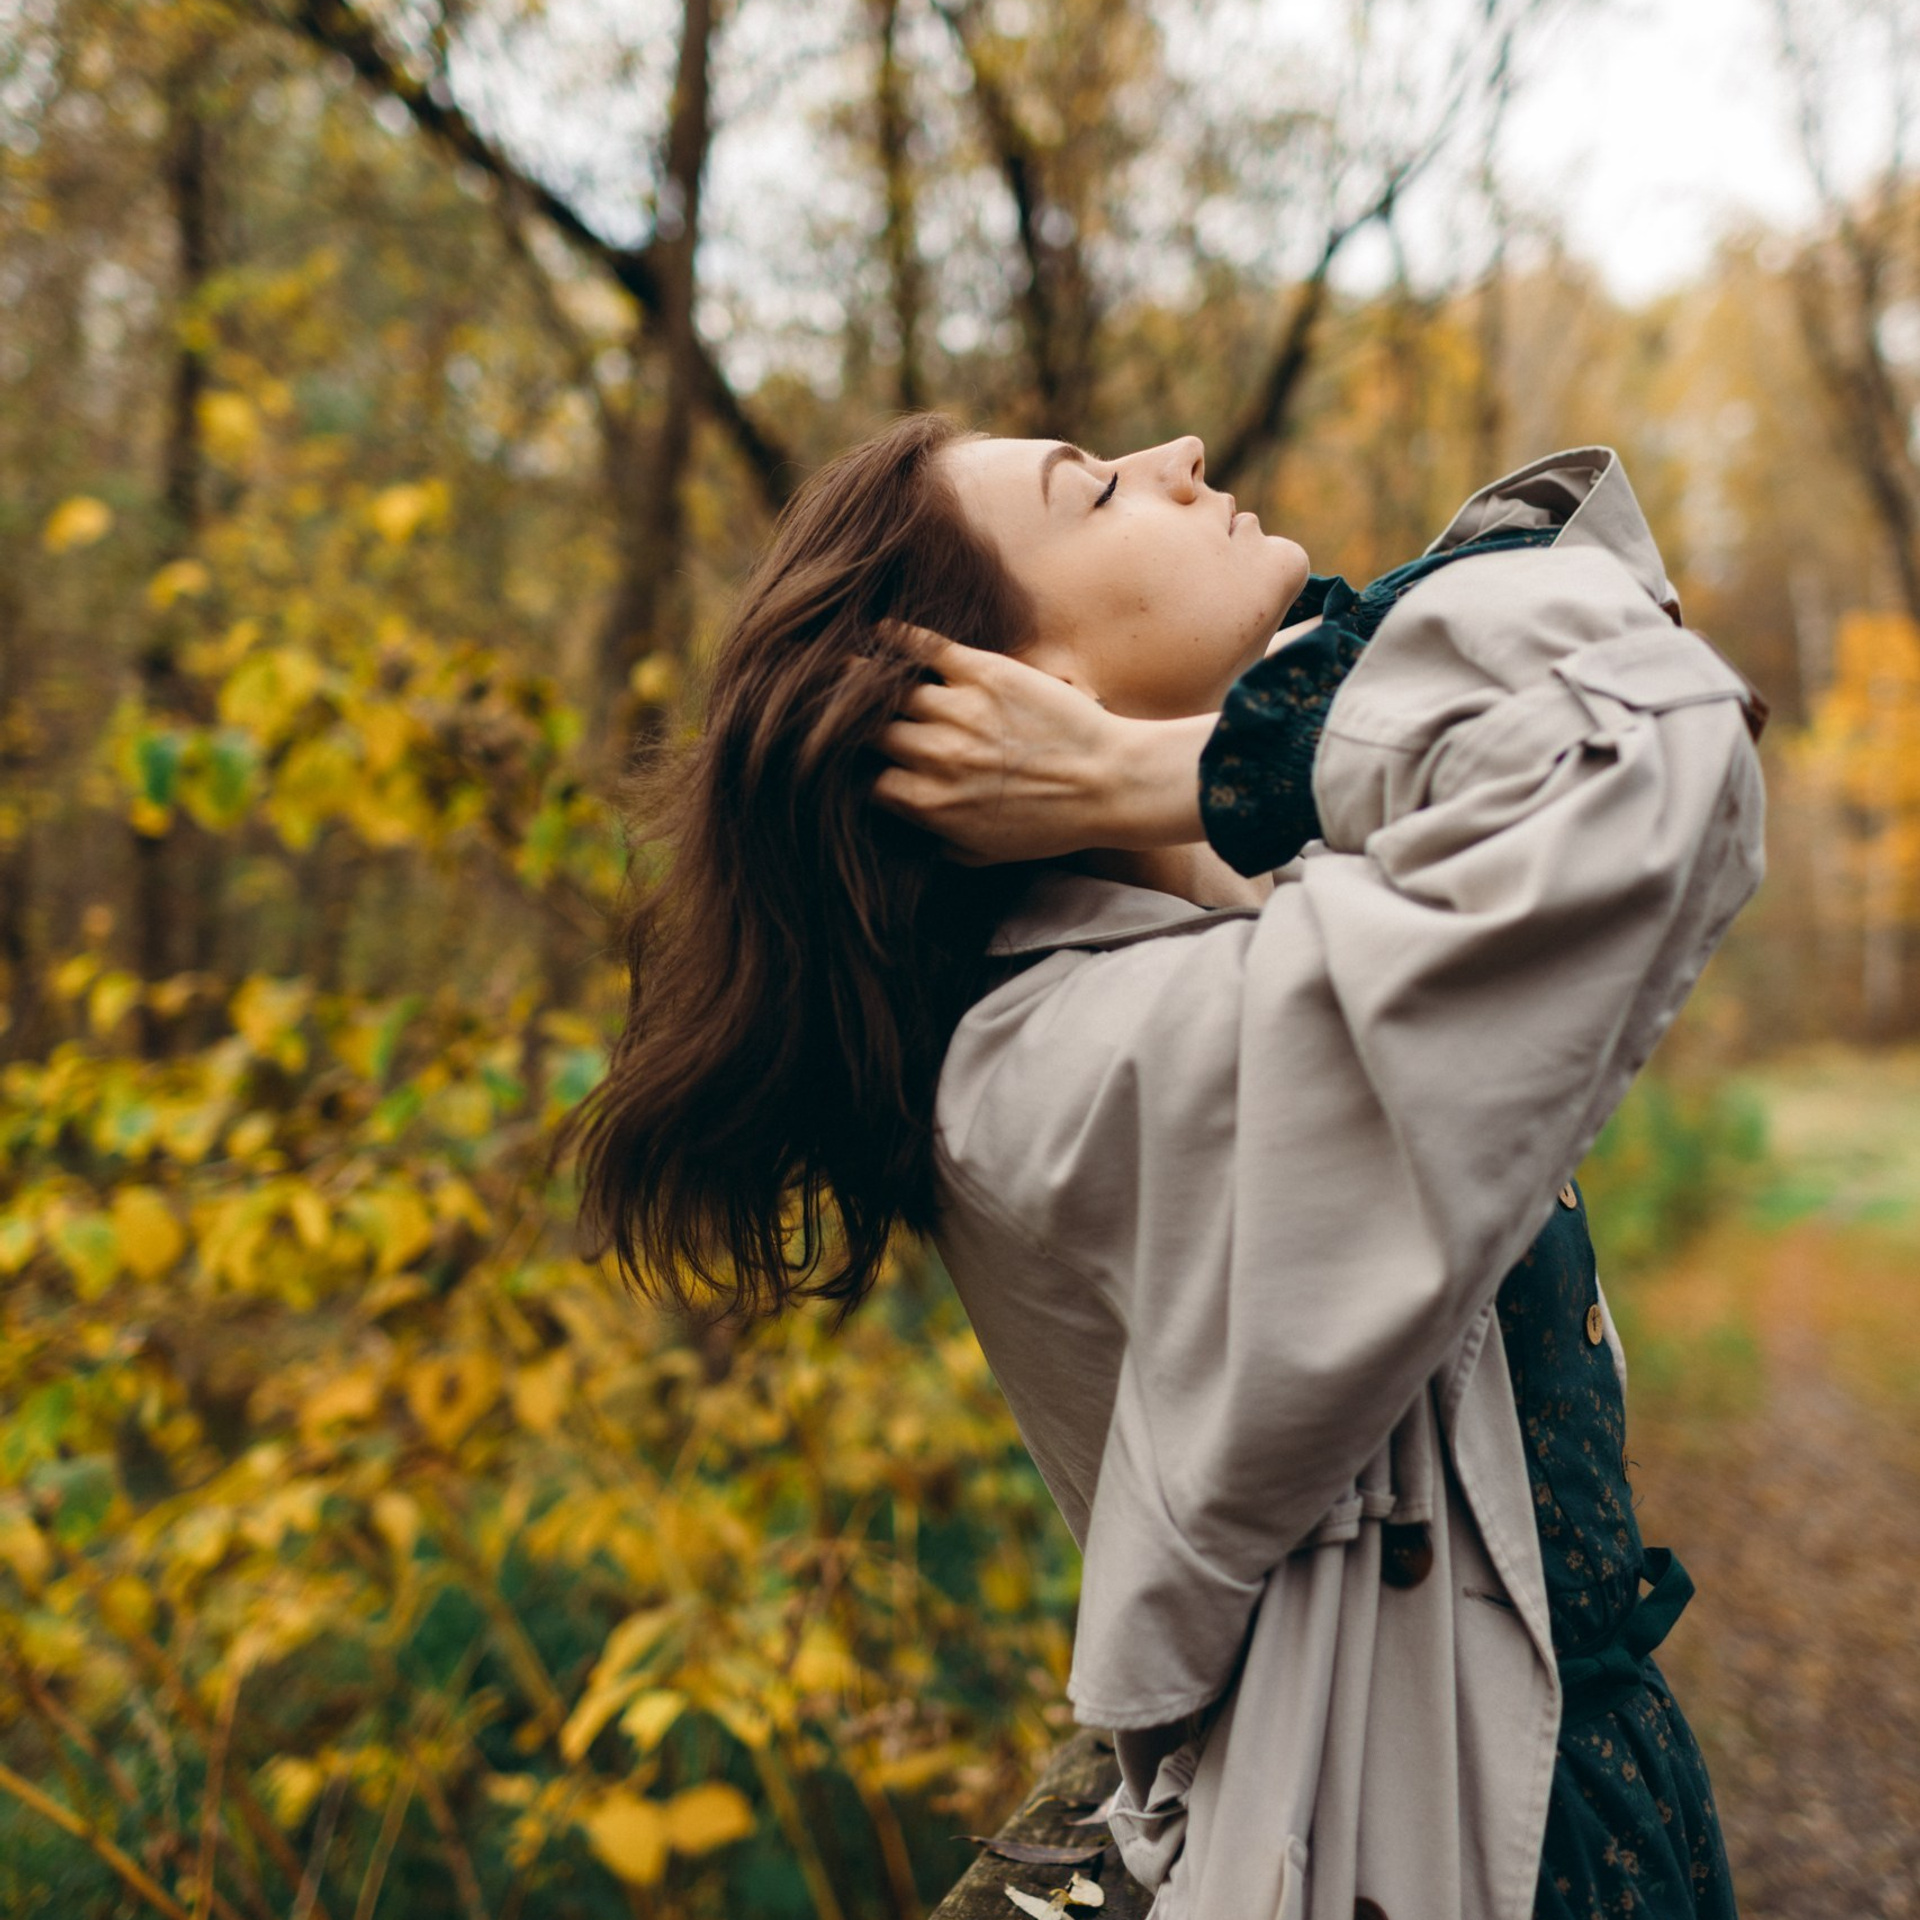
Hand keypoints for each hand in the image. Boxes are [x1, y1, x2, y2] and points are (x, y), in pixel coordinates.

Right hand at [871, 633, 1209, 863]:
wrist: (1113, 784)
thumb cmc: (1054, 825)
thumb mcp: (988, 853)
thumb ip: (940, 844)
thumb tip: (910, 837)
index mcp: (932, 804)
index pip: (866, 782)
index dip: (853, 772)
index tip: (845, 762)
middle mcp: (936, 756)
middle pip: (868, 733)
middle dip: (845, 725)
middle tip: (827, 709)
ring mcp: (960, 711)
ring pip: (888, 689)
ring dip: (862, 680)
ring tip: (842, 668)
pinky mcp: (986, 673)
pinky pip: (926, 648)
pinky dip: (897, 639)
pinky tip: (878, 633)